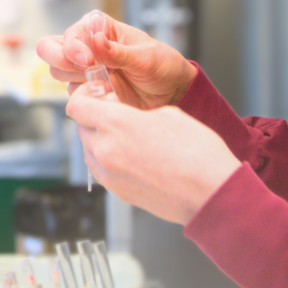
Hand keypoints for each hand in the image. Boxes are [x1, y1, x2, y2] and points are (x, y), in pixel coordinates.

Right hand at [36, 10, 193, 108]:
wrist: (172, 93)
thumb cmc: (163, 66)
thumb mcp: (145, 58)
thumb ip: (118, 52)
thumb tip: (96, 39)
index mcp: (99, 28)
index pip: (71, 33)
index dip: (73, 47)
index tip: (88, 62)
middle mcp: (87, 46)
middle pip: (50, 49)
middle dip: (60, 61)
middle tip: (83, 72)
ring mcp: (84, 69)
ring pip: (57, 72)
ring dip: (74, 81)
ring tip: (104, 86)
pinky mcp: (87, 90)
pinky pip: (72, 94)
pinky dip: (84, 98)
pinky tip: (107, 97)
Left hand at [66, 83, 240, 223]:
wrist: (210, 192)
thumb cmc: (196, 152)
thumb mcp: (167, 114)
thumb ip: (136, 112)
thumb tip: (125, 116)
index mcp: (114, 123)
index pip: (77, 105)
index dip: (85, 97)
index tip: (96, 95)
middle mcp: (104, 149)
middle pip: (82, 128)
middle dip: (95, 119)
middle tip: (118, 115)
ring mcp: (109, 174)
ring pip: (90, 151)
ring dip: (101, 141)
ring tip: (130, 138)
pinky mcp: (117, 192)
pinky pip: (102, 170)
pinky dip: (110, 160)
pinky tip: (134, 157)